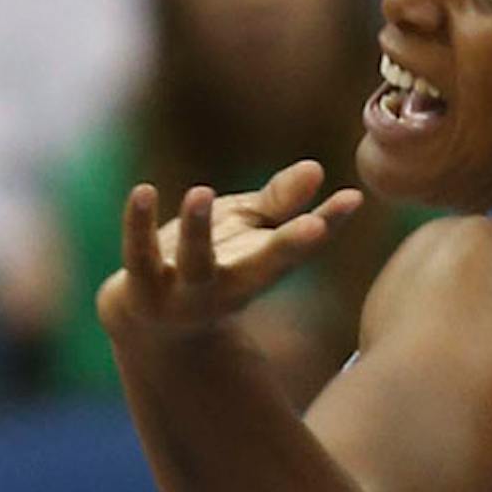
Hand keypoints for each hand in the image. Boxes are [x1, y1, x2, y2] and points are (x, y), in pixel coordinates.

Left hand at [99, 160, 362, 341]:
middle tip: (313, 229)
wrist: (147, 323)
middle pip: (265, 268)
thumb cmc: (210, 263)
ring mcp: (185, 294)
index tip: (353, 199)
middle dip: (290, 249)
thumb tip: (316, 169)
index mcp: (261, 271)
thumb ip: (279, 202)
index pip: (301, 246)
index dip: (329, 224)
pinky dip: (138, 224)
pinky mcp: (141, 287)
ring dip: (199, 231)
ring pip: (197, 263)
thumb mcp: (248, 231)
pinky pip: (139, 254)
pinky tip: (143, 191)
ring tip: (201, 192)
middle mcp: (230, 289)